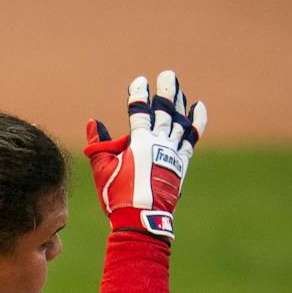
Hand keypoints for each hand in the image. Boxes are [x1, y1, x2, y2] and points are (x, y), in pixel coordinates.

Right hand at [85, 70, 206, 239]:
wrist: (142, 218)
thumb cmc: (118, 194)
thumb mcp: (102, 168)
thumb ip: (98, 144)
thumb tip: (93, 122)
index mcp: (139, 141)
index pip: (139, 111)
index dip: (139, 94)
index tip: (140, 81)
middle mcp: (159, 142)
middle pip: (164, 111)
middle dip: (165, 91)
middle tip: (168, 75)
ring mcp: (172, 151)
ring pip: (179, 120)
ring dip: (179, 102)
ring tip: (179, 88)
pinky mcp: (181, 162)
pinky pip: (192, 137)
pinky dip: (196, 122)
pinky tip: (198, 108)